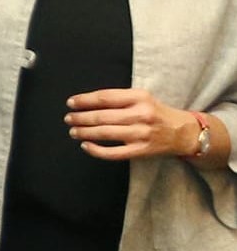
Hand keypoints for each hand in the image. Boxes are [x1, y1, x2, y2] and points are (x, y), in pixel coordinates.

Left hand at [65, 88, 195, 159]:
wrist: (183, 132)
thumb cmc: (157, 113)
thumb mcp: (142, 98)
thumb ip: (119, 98)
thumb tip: (86, 102)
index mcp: (139, 98)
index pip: (105, 98)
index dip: (84, 100)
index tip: (71, 103)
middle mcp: (141, 115)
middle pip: (102, 116)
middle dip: (80, 118)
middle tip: (68, 118)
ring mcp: (141, 134)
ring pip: (105, 133)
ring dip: (84, 132)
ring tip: (73, 131)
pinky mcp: (141, 151)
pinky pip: (113, 153)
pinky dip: (96, 150)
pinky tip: (86, 146)